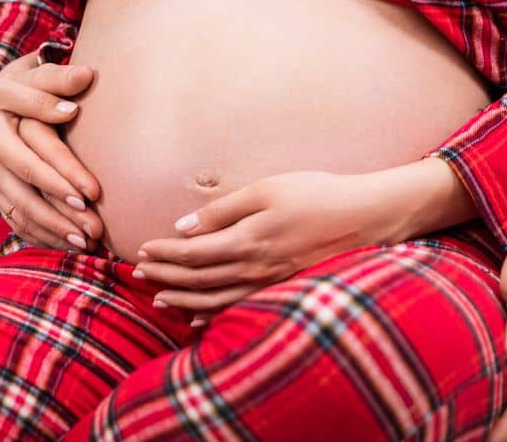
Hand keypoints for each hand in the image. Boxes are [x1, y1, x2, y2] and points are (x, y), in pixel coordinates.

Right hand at [0, 49, 104, 251]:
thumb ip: (41, 94)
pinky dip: (39, 238)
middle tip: (94, 232)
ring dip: (53, 235)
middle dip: (61, 221)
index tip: (88, 197)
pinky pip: (16, 223)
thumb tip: (75, 103)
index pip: (32, 168)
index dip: (58, 184)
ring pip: (22, 218)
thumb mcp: (9, 87)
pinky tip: (64, 246)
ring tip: (85, 246)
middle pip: (28, 202)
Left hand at [134, 170, 392, 319]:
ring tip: (158, 296)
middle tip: (139, 274)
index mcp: (248, 240)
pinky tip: (197, 316)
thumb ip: (223, 209)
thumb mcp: (267, 189)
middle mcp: (255, 268)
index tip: (143, 249)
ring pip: (215, 299)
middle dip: (166, 276)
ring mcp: (270, 283)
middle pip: (199, 278)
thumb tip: (184, 226)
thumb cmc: (317, 194)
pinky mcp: (283, 289)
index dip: (166, 253)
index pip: (194, 253)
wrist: (367, 217)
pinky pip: (240, 308)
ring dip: (183, 298)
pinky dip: (213, 313)